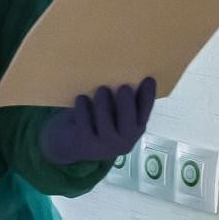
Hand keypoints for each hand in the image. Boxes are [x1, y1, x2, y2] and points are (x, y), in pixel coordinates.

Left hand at [39, 77, 155, 165]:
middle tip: (124, 87)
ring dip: (105, 106)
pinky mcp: (85, 145)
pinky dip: (83, 111)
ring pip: (107, 127)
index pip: (144, 114)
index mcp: (134, 129)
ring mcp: (104, 146)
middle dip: (128, 106)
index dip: (148, 98)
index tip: (149, 79)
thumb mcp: (110, 109)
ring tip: (102, 89)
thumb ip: (119, 98)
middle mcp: (123, 141)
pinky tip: (81, 98)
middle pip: (129, 126)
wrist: (69, 141)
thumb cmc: (95, 118)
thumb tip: (124, 72)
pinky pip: (85, 127)